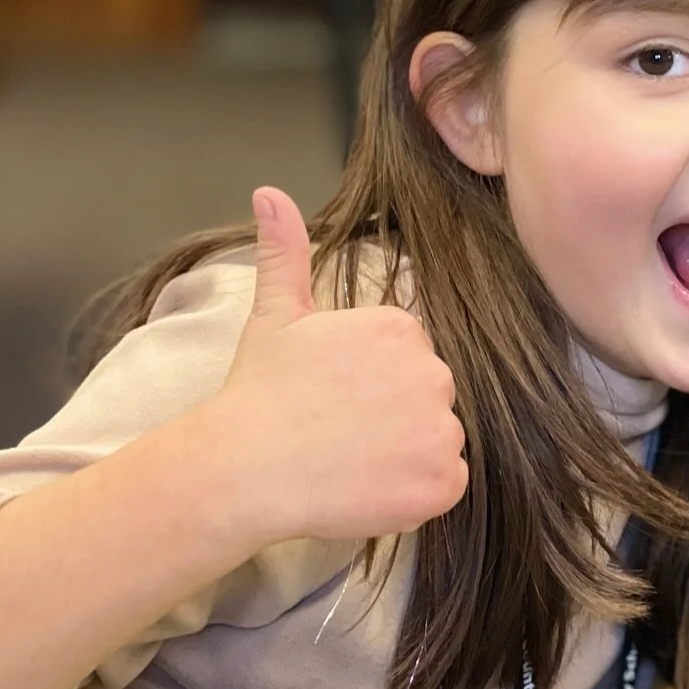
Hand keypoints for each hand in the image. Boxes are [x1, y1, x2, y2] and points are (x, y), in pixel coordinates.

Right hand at [199, 187, 469, 548]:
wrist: (244, 467)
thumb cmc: (259, 394)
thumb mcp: (274, 315)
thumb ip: (286, 254)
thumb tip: (269, 193)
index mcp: (401, 329)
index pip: (409, 362)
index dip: (373, 388)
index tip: (336, 401)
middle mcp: (432, 372)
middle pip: (428, 400)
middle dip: (394, 419)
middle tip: (340, 435)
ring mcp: (440, 428)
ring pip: (438, 442)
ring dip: (405, 458)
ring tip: (349, 463)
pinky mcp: (440, 480)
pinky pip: (445, 485)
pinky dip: (414, 495)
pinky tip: (368, 489)